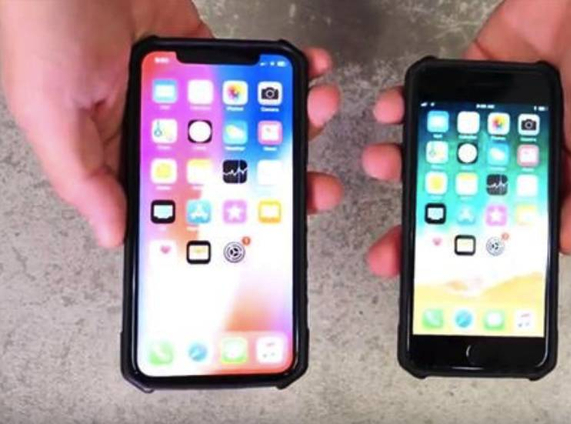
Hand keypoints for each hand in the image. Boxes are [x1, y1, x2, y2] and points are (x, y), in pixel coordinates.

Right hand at [0, 0, 341, 247]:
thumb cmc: (42, 28)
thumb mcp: (48, 113)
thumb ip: (82, 176)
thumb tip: (114, 235)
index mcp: (126, 155)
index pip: (184, 203)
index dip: (226, 221)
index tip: (270, 232)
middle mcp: (163, 131)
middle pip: (230, 169)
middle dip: (277, 179)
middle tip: (318, 186)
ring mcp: (189, 95)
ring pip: (249, 123)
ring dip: (291, 122)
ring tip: (320, 113)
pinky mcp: (205, 57)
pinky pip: (250, 74)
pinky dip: (282, 73)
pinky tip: (308, 72)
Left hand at [363, 0, 570, 276]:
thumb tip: (565, 242)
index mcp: (556, 167)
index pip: (506, 220)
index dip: (473, 246)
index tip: (439, 269)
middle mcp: (518, 145)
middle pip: (462, 194)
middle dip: (424, 220)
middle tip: (388, 248)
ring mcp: (491, 112)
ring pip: (439, 147)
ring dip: (404, 161)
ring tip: (381, 166)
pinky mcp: (473, 73)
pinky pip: (432, 96)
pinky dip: (406, 104)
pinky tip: (390, 115)